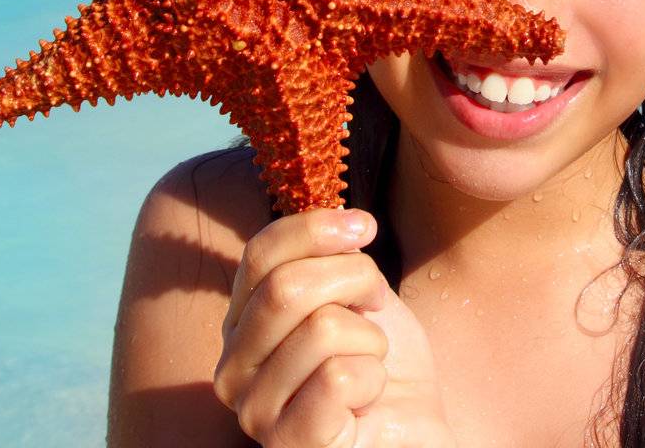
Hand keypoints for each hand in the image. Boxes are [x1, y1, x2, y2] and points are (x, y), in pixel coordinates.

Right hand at [213, 208, 453, 447]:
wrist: (412, 425)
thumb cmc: (376, 355)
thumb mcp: (354, 292)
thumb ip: (331, 257)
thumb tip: (340, 219)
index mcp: (241, 323)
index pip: (260, 254)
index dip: (317, 228)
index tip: (366, 226)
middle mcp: (232, 369)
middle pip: (287, 287)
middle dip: (355, 278)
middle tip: (377, 302)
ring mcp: (254, 413)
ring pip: (322, 329)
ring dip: (370, 339)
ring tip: (368, 362)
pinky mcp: (290, 444)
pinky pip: (339, 379)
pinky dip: (372, 379)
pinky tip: (366, 401)